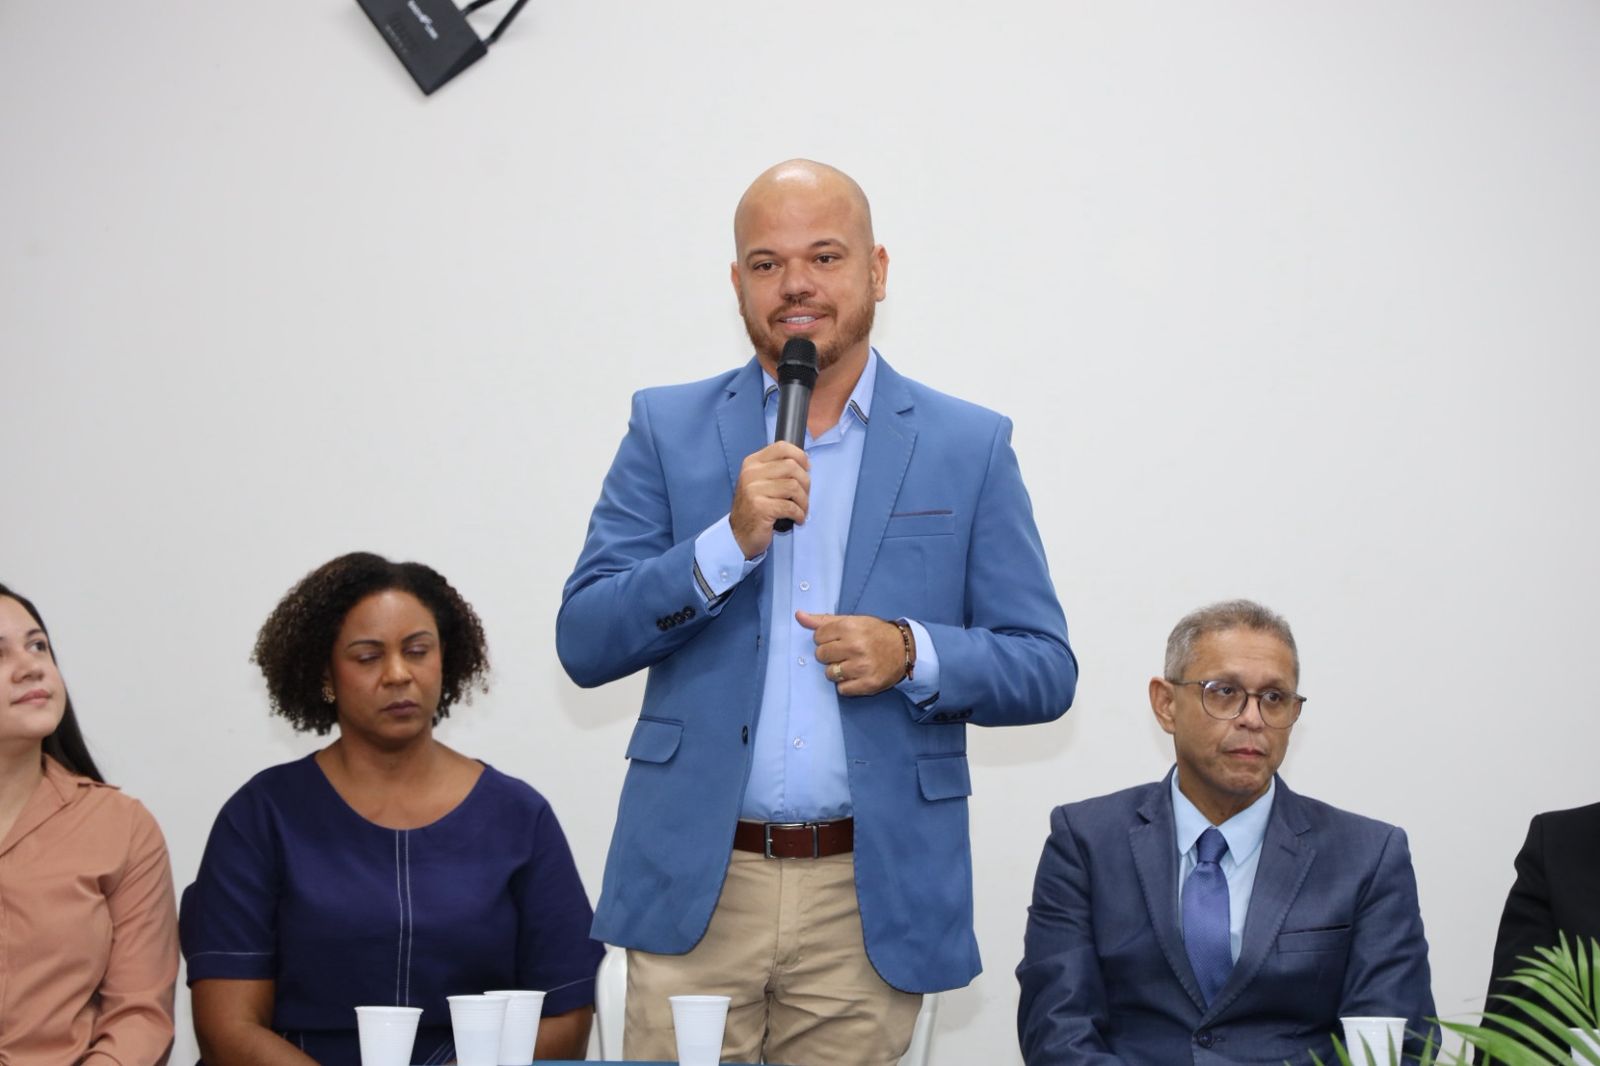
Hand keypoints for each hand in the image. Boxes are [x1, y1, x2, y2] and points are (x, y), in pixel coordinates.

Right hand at [730, 441, 809, 558]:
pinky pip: (791, 506)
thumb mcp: (760, 482)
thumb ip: (777, 469)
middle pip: (791, 466)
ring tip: (801, 509)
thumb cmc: (756, 507)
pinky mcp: (760, 508)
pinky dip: (799, 514)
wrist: (739, 534)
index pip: (781, 447)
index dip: (800, 456)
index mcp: (752, 463)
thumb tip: (805, 462)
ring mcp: (754, 490)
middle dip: (805, 483)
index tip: (807, 468)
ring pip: (794, 486)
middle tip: (803, 496)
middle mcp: (751, 473)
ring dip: (804, 501)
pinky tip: (797, 519)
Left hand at [797, 611, 905, 696]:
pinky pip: (842, 689)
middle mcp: (855, 647)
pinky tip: (856, 676)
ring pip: (829, 674)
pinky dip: (847, 685)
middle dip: (830, 655)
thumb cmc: (874, 634)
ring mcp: (861, 667)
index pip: (817, 637)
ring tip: (851, 665)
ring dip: (837, 671)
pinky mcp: (868, 684)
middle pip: (821, 656)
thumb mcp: (852, 621)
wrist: (904, 649)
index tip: (838, 640)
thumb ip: (823, 620)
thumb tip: (799, 616)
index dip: (826, 639)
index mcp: (849, 628)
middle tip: (845, 653)